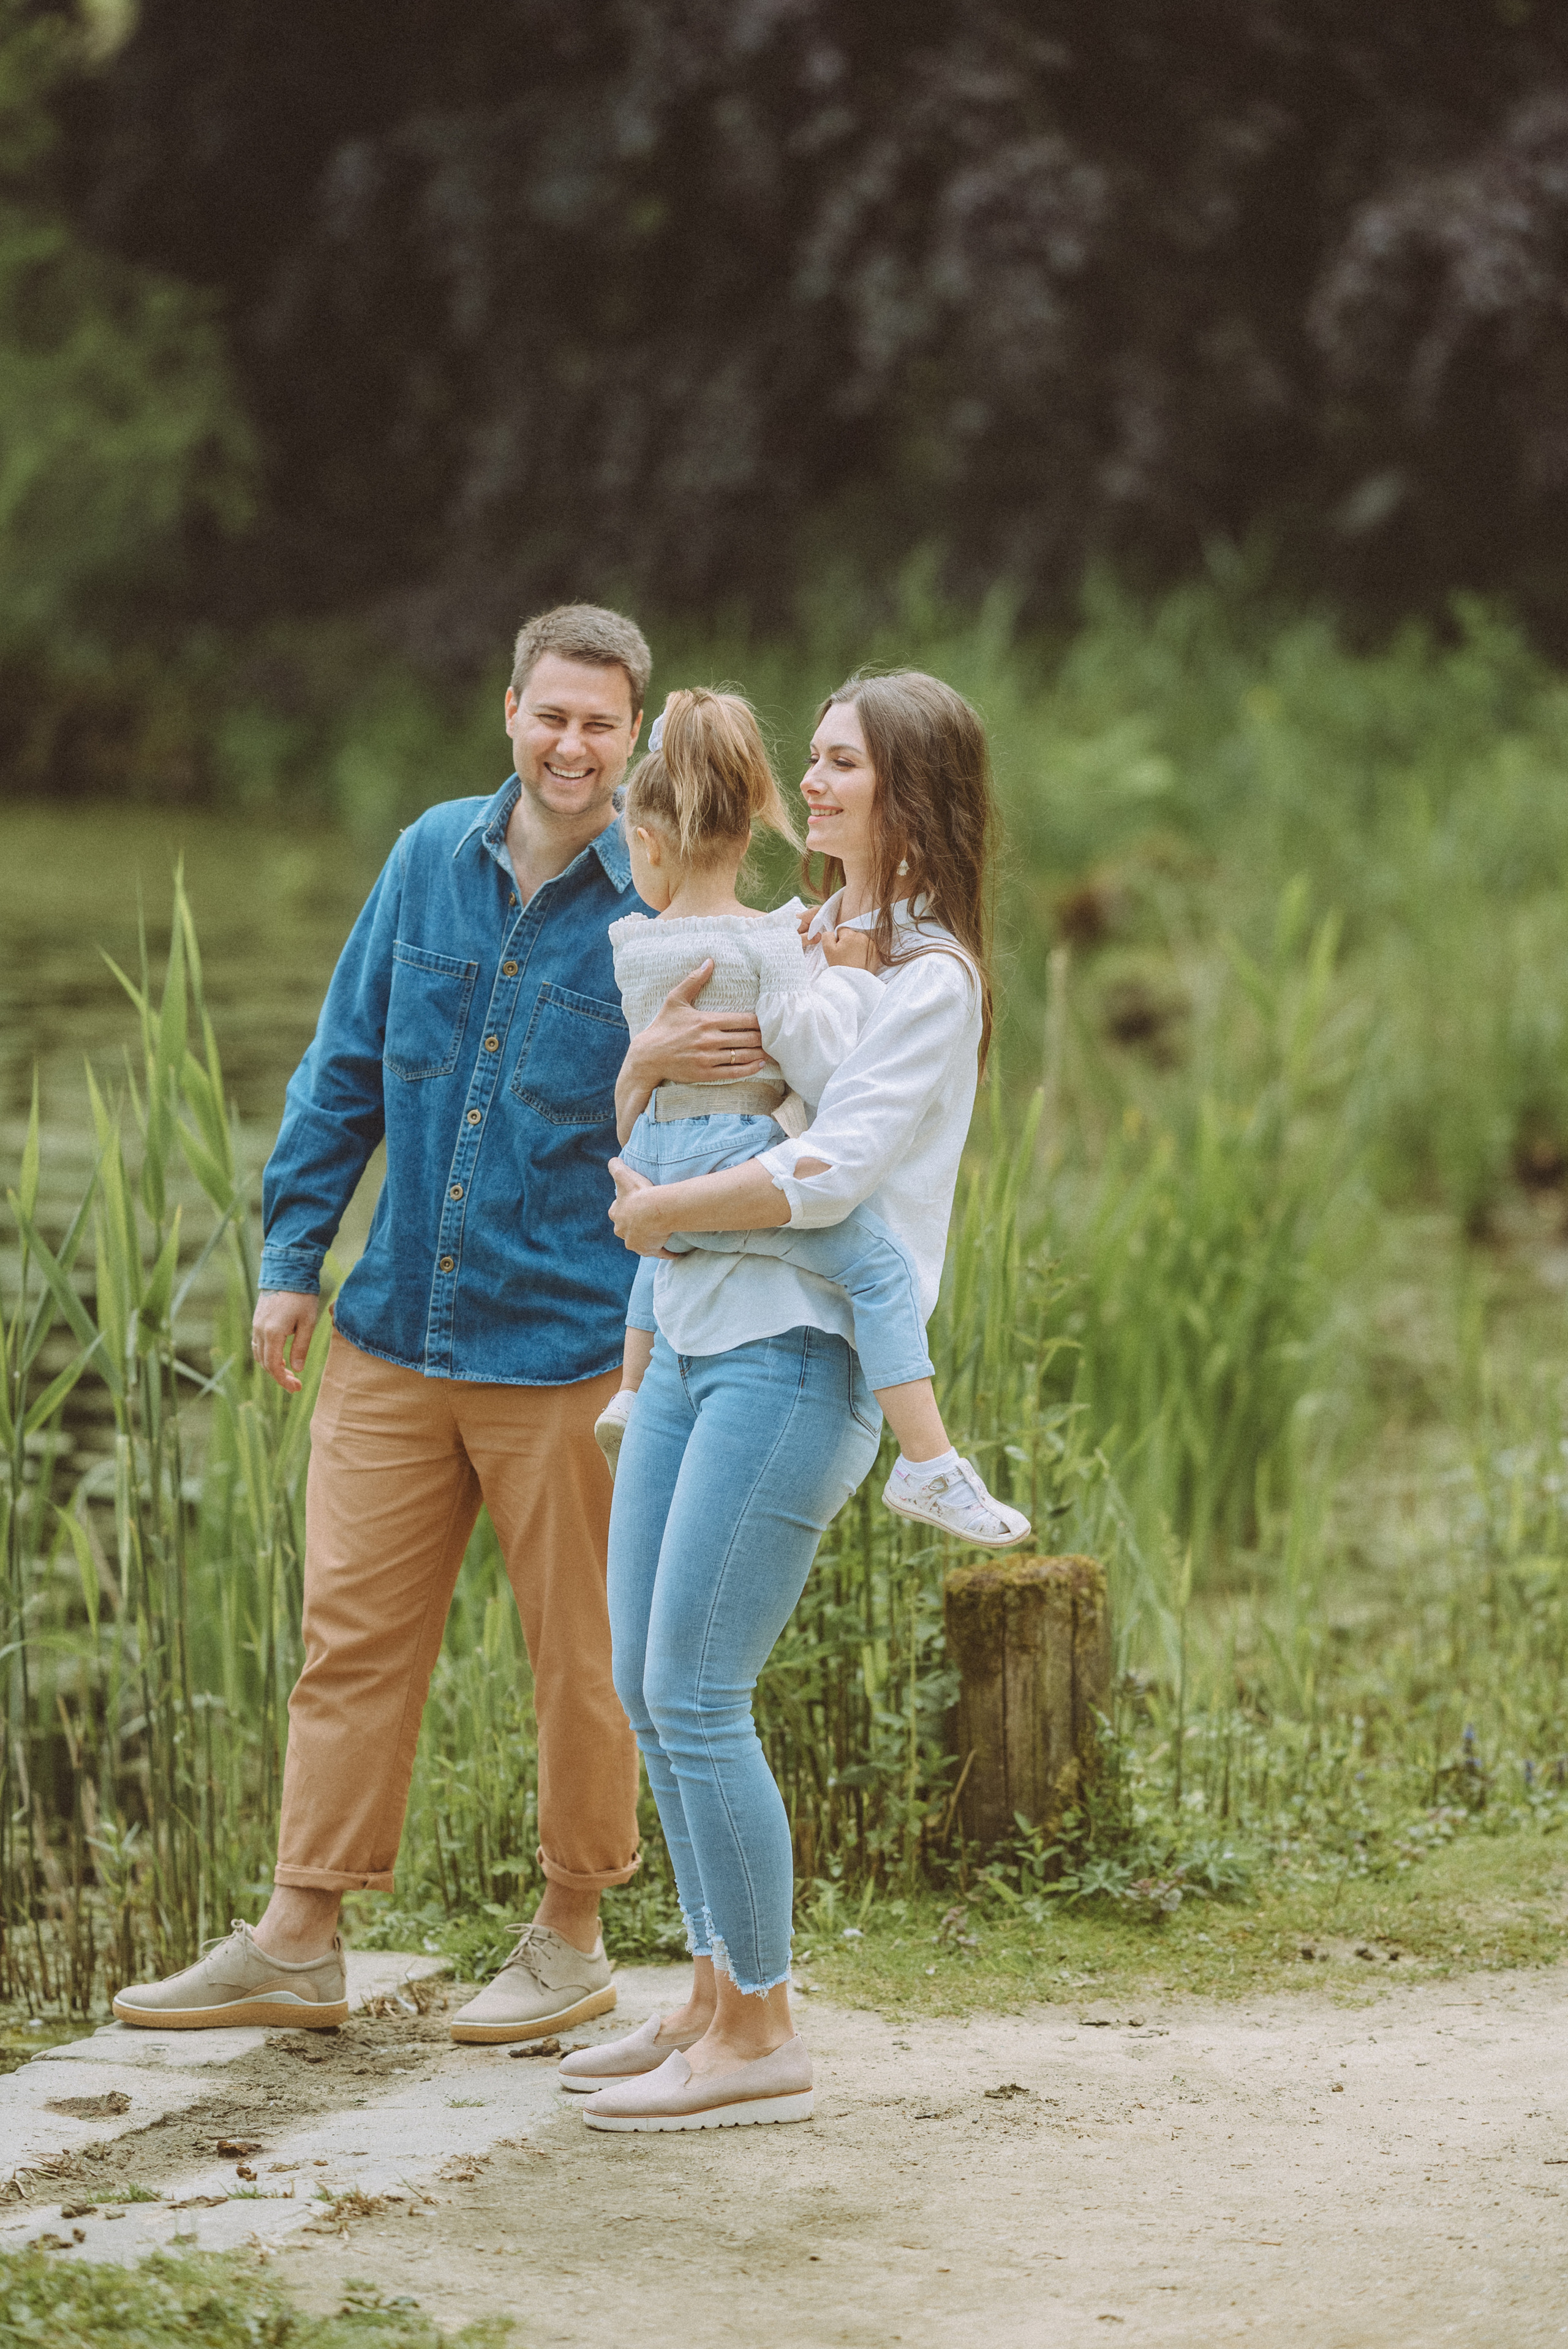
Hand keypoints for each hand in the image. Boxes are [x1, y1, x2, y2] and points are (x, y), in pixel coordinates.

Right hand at [252, 1290, 319, 1393]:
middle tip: (296, 1383)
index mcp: (273, 1334)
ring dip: (272, 1366)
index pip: (274, 1366)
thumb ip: (301, 1347)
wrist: (288, 1272)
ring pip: (259, 1354)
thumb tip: (297, 1369)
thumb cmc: (302, 1297)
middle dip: (279, 1376)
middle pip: (265, 1363)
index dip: (283, 1380)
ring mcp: (256, 1325)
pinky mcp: (257, 1320)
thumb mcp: (308, 1323)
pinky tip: (281, 1356)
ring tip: (289, 1371)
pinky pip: (258, 1344)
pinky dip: (267, 1354)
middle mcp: (260, 1331)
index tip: (296, 1388)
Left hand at [608, 1159, 678, 1257]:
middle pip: (628, 1228)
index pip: (618, 1211)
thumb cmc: (639, 1193)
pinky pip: (658, 1253)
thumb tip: (613, 1160)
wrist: (655, 1211)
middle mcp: (623, 1232)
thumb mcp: (623, 1175)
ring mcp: (636, 1243)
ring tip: (660, 1232)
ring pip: (641, 1241)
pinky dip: (665, 1252)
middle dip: (635, 1225)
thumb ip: (615, 1166)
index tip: (636, 1203)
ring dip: (649, 1238)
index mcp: (617, 1215)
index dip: (626, 1207)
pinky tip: (673, 1252)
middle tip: (648, 1217)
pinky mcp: (649, 1250)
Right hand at [629, 960, 765, 1084]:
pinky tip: (760, 1064)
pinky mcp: (705, 1074)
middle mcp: (710, 1039)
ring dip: (761, 1053)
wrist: (647, 1057)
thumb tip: (710, 961)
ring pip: (743, 1055)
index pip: (744, 1019)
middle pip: (748, 1038)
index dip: (761, 1021)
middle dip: (765, 1037)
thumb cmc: (662, 1026)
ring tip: (774, 1051)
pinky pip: (734, 1072)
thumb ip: (694, 980)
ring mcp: (708, 1058)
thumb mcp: (675, 1000)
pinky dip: (750, 1068)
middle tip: (777, 1036)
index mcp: (707, 1020)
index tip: (770, 1020)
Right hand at [820, 924, 880, 971]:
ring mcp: (872, 945)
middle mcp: (863, 937)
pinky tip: (860, 961)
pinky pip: (868, 948)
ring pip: (860, 941)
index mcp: (851, 935)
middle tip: (846, 956)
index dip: (838, 940)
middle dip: (848, 943)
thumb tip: (832, 932)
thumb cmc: (840, 966)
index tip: (839, 950)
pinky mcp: (877, 953)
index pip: (841, 930)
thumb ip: (827, 936)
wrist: (853, 982)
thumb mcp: (828, 950)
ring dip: (857, 947)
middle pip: (852, 935)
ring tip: (853, 959)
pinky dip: (864, 952)